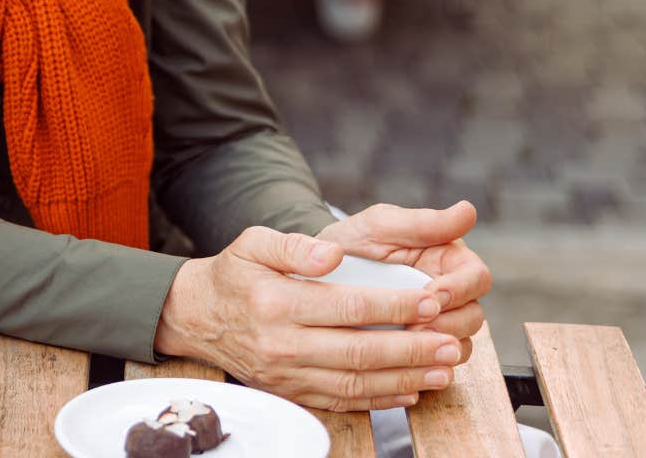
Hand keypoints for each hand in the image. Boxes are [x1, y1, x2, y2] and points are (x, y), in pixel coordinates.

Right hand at [154, 226, 465, 411]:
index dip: (395, 306)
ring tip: (442, 369)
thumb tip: (333, 253)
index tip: (431, 300)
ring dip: (404, 379)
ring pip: (355, 383)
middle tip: (450, 342)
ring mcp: (286, 374)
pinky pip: (341, 402)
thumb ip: (294, 244)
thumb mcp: (252, 243)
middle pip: (358, 352)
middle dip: (411, 349)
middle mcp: (282, 344)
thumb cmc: (233, 276)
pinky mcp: (290, 392)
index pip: (347, 307)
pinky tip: (409, 391)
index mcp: (276, 303)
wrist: (195, 317)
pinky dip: (379, 400)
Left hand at [319, 200, 492, 359]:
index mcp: (448, 260)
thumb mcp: (380, 226)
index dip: (460, 289)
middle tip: (416, 326)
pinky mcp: (419, 348)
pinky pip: (436, 365)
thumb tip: (468, 210)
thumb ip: (423, 222)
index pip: (477, 278)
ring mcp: (436, 323)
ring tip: (406, 344)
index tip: (432, 295)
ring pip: (460, 344)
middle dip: (449, 324)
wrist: (316, 273)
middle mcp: (450, 294)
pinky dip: (425, 366)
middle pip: (474, 316)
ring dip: (438, 348)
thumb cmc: (353, 241)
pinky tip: (403, 364)